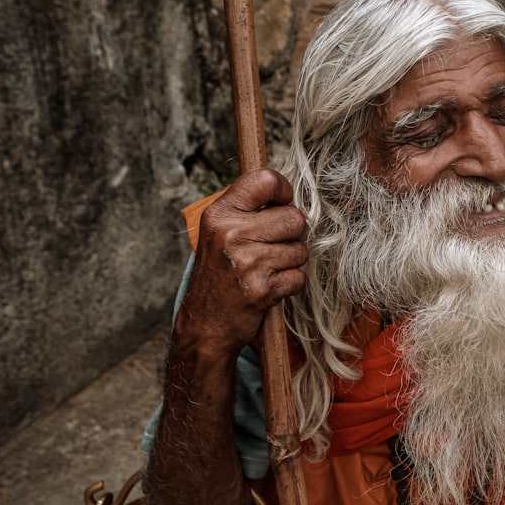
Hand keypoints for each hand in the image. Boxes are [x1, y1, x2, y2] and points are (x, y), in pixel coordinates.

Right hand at [176, 168, 308, 355]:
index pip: (266, 180)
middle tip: (270, 247)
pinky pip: (299, 277)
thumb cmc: (219, 274)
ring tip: (266, 269)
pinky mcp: (262, 289)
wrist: (204, 324)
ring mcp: (247, 262)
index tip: (280, 204)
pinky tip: (268, 287)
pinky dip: (290, 284)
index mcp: (221, 213)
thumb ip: (250, 209)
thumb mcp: (220, 231)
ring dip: (290, 262)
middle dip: (291, 234)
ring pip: (300, 249)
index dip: (283, 190)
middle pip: (294, 217)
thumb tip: (290, 193)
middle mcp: (232, 234)